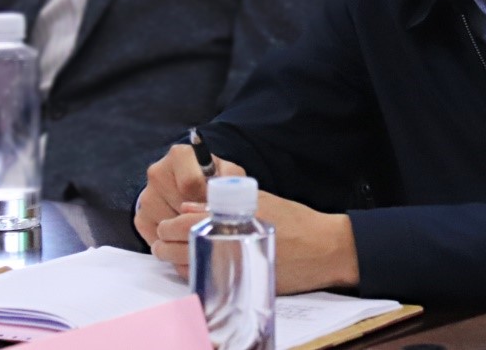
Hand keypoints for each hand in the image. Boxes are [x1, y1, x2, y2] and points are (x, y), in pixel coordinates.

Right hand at [133, 144, 244, 245]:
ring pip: (169, 225)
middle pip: (180, 205)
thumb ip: (230, 178)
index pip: (191, 183)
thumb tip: (228, 196)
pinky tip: (185, 233)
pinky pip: (159, 237)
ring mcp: (146, 195)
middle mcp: (157, 172)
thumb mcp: (225, 171)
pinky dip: (175, 241)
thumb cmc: (210, 178)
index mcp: (180, 155)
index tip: (215, 206)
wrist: (185, 186)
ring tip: (198, 224)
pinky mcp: (140, 217)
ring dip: (186, 231)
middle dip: (197, 217)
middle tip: (210, 219)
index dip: (206, 199)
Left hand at [149, 189, 359, 293]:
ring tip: (173, 253)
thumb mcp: (262, 201)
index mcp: (231, 220)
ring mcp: (232, 267)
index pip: (183, 224)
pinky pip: (204, 281)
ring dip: (174, 261)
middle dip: (164, 245)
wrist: (323, 249)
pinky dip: (193, 273)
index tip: (165, 226)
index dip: (168, 226)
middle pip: (177, 249)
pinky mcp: (238, 284)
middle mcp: (228, 244)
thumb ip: (222, 202)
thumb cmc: (296, 222)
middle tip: (162, 242)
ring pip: (186, 268)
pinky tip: (197, 265)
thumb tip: (189, 205)